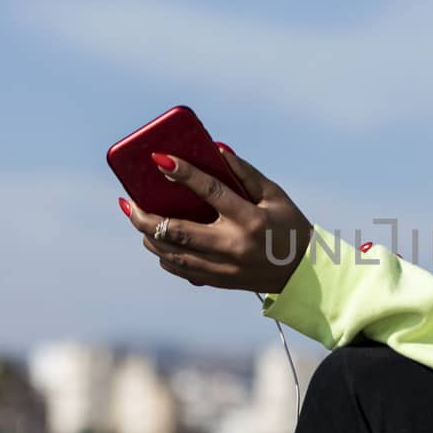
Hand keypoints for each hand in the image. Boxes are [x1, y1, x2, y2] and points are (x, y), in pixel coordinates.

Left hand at [120, 144, 313, 294]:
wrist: (303, 272)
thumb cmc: (289, 226)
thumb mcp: (274, 196)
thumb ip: (245, 173)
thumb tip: (215, 150)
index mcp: (250, 220)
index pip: (210, 192)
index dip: (183, 174)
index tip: (159, 159)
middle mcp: (233, 245)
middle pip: (176, 232)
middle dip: (145, 216)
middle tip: (129, 201)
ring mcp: (224, 268)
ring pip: (172, 254)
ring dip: (149, 236)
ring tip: (139, 219)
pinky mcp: (220, 282)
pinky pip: (181, 270)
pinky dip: (165, 255)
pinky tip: (158, 242)